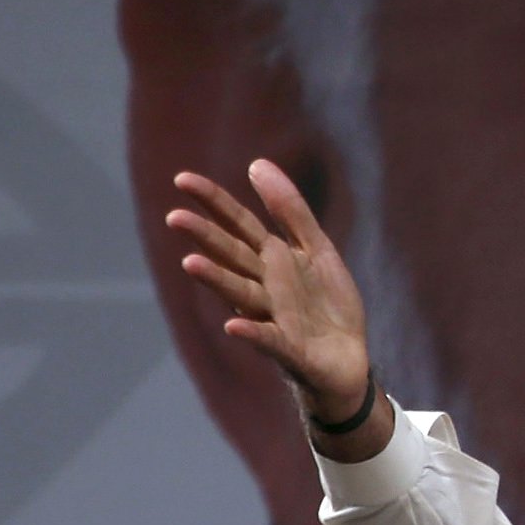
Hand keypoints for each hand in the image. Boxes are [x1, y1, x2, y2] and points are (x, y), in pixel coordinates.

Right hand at [167, 159, 373, 421]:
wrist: (349, 361)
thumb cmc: (327, 305)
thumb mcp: (316, 249)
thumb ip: (291, 211)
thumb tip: (257, 163)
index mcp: (272, 260)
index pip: (238, 224)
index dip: (214, 202)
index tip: (182, 179)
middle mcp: (265, 287)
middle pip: (232, 257)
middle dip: (206, 238)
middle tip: (175, 218)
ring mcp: (274, 318)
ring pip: (241, 294)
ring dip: (218, 280)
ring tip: (191, 263)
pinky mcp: (290, 350)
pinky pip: (269, 340)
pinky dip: (252, 333)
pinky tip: (232, 327)